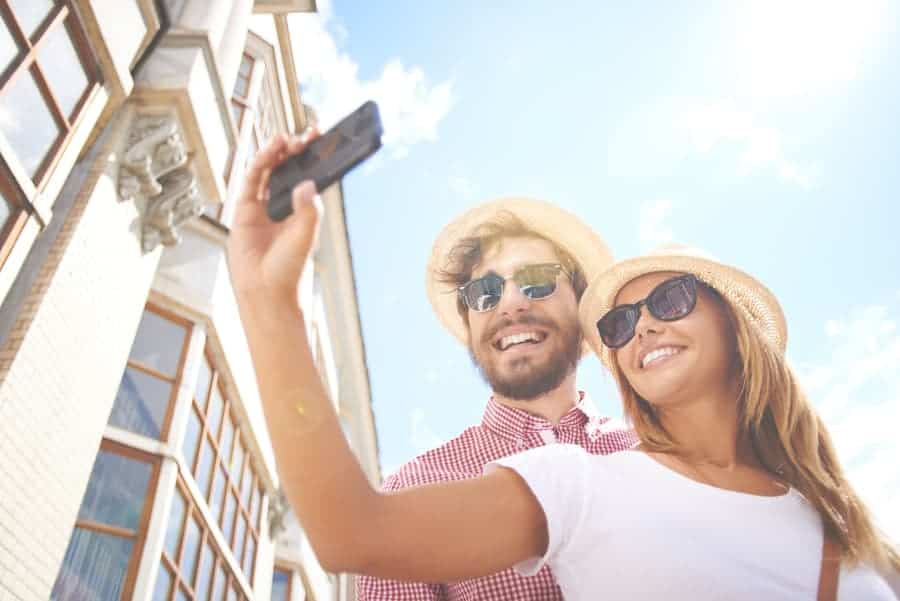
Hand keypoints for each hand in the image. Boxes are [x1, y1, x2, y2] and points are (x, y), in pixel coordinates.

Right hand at [226, 130, 320, 304]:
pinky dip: (260, 163)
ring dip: (277, 153)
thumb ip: (309, 209)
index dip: (314, 157)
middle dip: (295, 151)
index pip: (309, 176)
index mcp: (303, 210)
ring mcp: (264, 206)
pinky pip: (251, 180)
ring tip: (286, 139)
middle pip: (288, 169)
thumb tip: (307, 183)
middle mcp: (284, 205)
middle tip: (304, 136)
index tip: (322, 138)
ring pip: (269, 170)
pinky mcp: (245, 209)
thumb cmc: (289, 268)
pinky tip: (270, 151)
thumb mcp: (306, 235)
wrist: (266, 290)